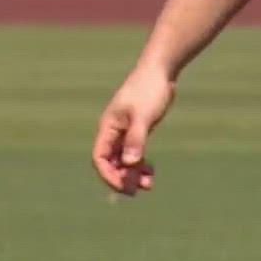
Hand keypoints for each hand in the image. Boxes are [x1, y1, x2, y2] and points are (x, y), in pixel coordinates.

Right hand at [92, 62, 175, 195]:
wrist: (160, 70)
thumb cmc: (149, 89)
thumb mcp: (143, 116)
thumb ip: (136, 139)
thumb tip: (130, 163)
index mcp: (108, 127)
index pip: (100, 157)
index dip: (109, 174)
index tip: (124, 186)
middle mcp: (113, 131)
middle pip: (111, 162)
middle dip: (122, 177)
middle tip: (137, 190)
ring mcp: (125, 131)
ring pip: (123, 159)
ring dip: (133, 173)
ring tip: (148, 184)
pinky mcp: (137, 130)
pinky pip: (134, 153)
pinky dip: (140, 164)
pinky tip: (150, 172)